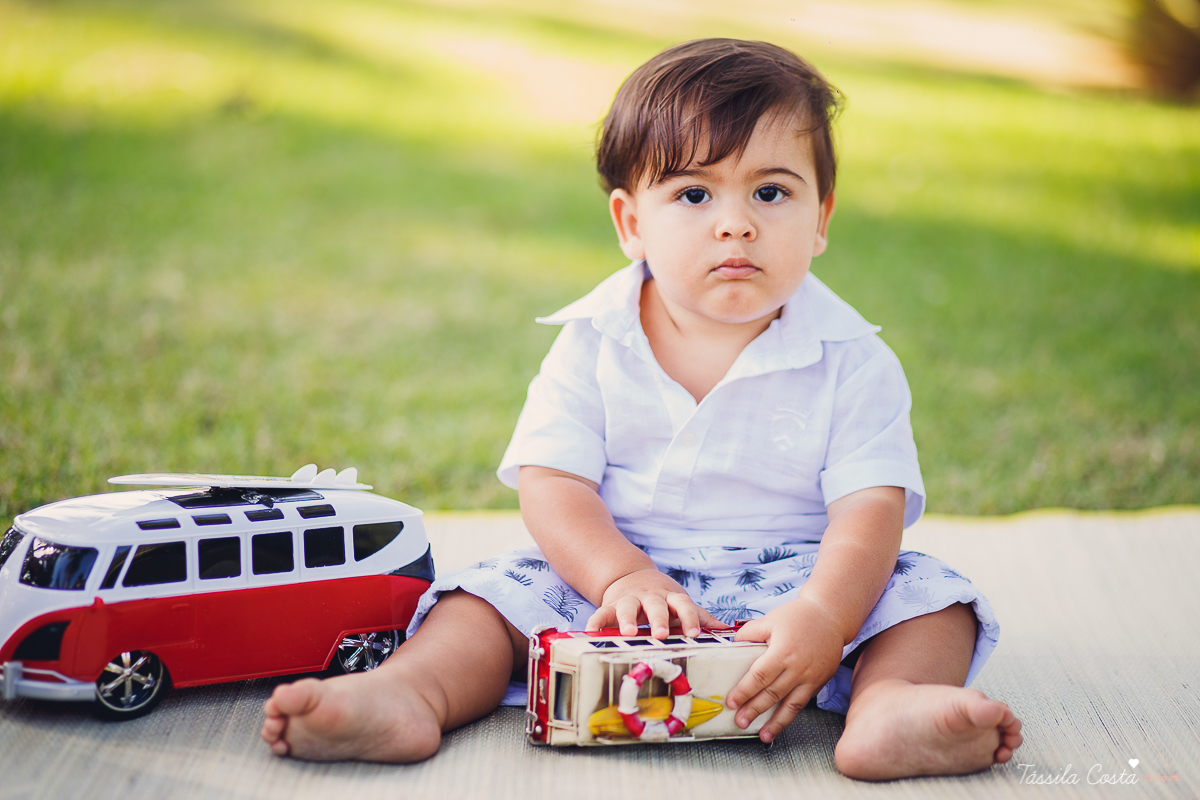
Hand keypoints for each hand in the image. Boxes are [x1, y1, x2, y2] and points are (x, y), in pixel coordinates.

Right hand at [585, 568, 722, 638]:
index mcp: (671, 597)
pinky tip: (592, 631)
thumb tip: (726, 631)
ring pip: (628, 607)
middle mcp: (650, 597)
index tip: (695, 634)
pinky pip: (602, 612)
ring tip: (628, 632)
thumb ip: (700, 617)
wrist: (631, 576)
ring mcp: (630, 600)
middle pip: (656, 606)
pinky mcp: (611, 605)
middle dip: (659, 619)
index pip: (683, 605)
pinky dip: (597, 621)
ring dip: (627, 619)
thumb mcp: (681, 603)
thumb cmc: (663, 597)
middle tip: (661, 634)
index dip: (689, 618)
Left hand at [726, 594, 845, 741]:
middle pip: (772, 694)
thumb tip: (732, 647)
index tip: (731, 702)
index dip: (744, 691)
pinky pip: (802, 703)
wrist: (830, 617)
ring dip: (775, 722)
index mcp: (782, 651)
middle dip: (754, 710)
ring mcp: (810, 677)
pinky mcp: (818, 682)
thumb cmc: (798, 617)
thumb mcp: (769, 619)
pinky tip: (780, 725)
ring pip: (790, 704)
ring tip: (762, 735)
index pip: (759, 676)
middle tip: (739, 722)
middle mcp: (798, 667)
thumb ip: (749, 634)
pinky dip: (790, 716)